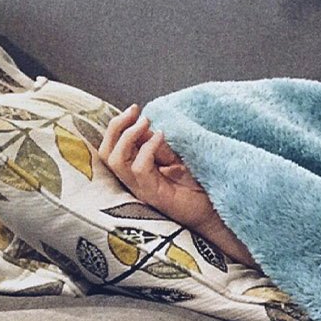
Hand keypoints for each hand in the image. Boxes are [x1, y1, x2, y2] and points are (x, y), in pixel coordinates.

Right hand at [100, 103, 215, 229]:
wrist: (214, 211)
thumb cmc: (198, 187)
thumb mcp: (177, 159)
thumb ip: (159, 147)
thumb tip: (144, 125)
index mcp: (136, 170)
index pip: (113, 147)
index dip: (119, 126)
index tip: (134, 109)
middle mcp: (134, 180)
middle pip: (106, 153)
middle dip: (115, 128)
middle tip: (134, 112)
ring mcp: (142, 189)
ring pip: (116, 161)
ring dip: (129, 136)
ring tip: (146, 123)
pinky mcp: (154, 195)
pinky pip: (139, 169)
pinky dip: (147, 149)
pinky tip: (161, 137)